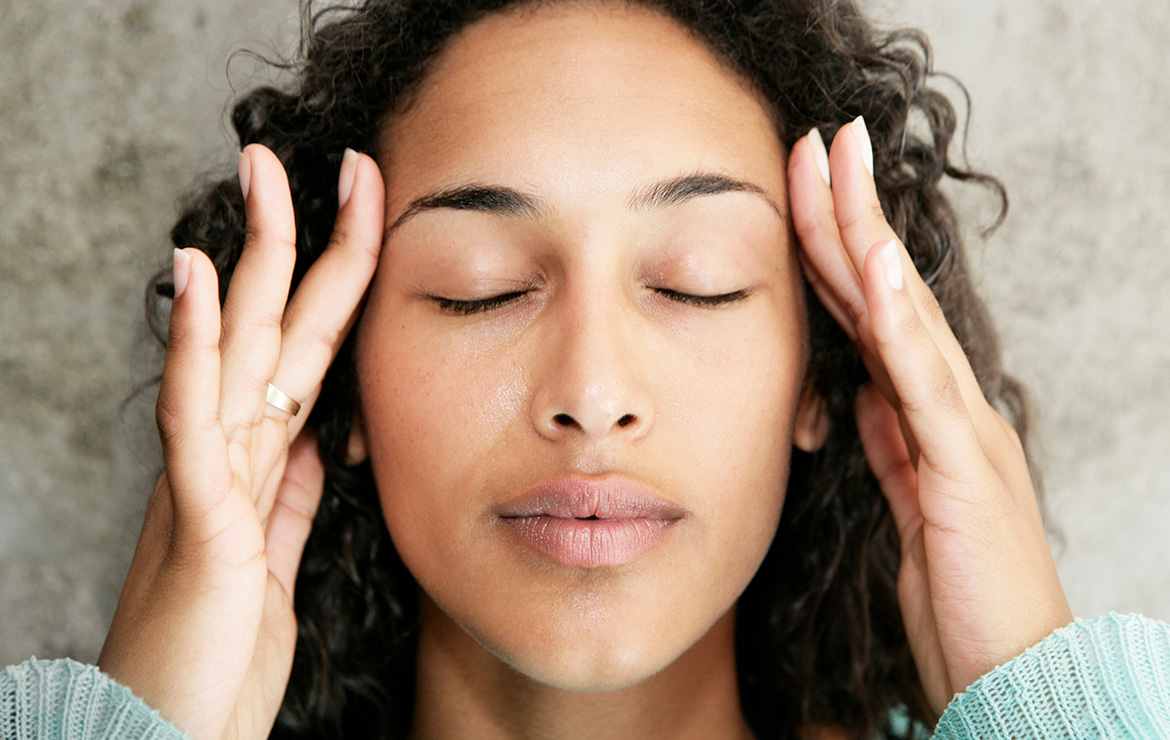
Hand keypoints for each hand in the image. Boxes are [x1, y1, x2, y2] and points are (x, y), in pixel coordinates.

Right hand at [98, 144, 384, 738]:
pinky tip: (193, 279)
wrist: (177, 727)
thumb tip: (330, 435)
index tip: (371, 215)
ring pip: (234, 345)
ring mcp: (209, 474)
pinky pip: (192, 415)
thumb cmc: (222, 646)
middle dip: (302, 238)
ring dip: (252, 258)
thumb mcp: (277, 552)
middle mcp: (232, 451)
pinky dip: (190, 344)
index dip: (341, 280)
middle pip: (273, 324)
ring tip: (265, 179)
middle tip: (326, 160)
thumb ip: (295, 489)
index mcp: (260, 459)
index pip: (308, 349)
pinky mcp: (197, 513)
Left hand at [788, 119, 1072, 713]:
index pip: (869, 312)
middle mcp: (945, 405)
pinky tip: (878, 267)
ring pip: (906, 316)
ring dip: (868, 239)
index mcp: (922, 413)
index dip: (834, 247)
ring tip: (839, 168)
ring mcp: (962, 429)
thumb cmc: (959, 593)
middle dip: (848, 213)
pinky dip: (902, 322)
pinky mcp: (966, 468)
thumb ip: (886, 442)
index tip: (799, 186)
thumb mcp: (904, 502)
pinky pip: (926, 383)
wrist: (1008, 672)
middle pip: (887, 292)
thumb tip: (855, 392)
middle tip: (820, 139)